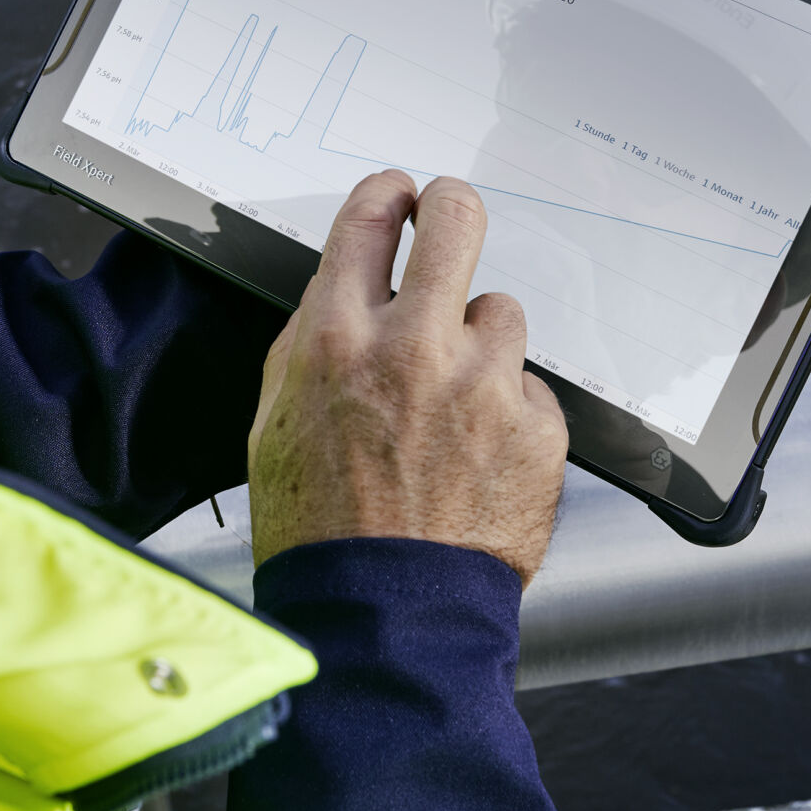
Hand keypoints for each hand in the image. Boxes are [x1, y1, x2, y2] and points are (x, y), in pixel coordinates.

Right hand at [247, 170, 568, 586]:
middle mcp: (414, 349)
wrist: (383, 615)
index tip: (398, 197)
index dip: (387, 195)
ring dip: (480, 344)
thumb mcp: (274, 423)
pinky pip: (530, 387)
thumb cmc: (320, 531)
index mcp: (337, 341)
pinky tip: (478, 456)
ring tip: (453, 404)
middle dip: (452, 209)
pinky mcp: (536, 427)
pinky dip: (509, 412)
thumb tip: (340, 287)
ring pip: (501, 312)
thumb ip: (309, 343)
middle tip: (449, 217)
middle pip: (456, 221)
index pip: (369, 220)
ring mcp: (483, 386)